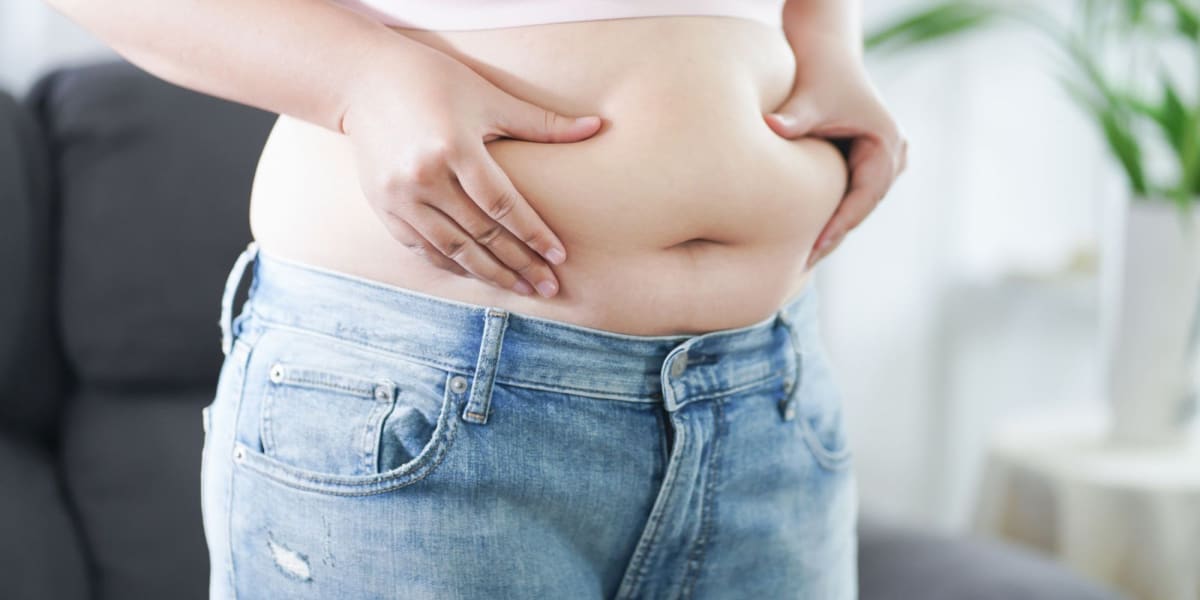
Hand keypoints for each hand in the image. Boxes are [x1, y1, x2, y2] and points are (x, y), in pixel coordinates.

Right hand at [340, 43, 602, 297]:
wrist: (362, 80)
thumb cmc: (433, 80)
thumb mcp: (488, 96)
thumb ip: (542, 121)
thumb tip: (597, 127)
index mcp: (454, 148)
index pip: (502, 205)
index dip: (533, 234)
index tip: (559, 257)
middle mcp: (424, 177)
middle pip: (481, 234)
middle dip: (519, 264)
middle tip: (548, 287)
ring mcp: (400, 197)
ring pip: (452, 249)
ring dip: (489, 274)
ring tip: (520, 289)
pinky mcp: (383, 207)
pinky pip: (423, 248)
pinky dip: (452, 265)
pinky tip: (478, 276)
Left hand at [764, 42, 907, 269]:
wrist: (826, 54)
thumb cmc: (818, 73)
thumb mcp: (808, 98)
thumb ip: (793, 117)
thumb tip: (771, 127)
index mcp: (887, 145)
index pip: (864, 197)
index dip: (839, 225)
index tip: (814, 248)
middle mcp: (893, 154)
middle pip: (862, 207)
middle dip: (834, 234)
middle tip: (804, 264)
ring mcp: (882, 159)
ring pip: (856, 204)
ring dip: (833, 227)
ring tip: (803, 258)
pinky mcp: (865, 161)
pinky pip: (849, 195)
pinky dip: (830, 212)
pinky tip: (804, 235)